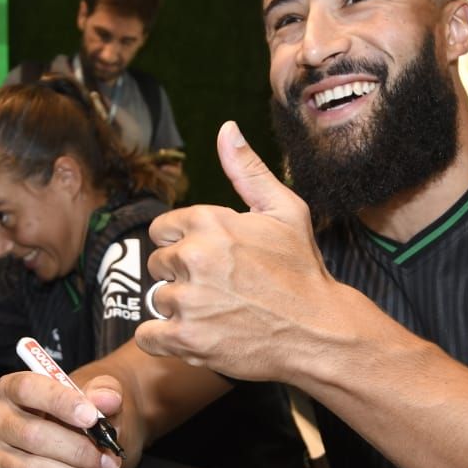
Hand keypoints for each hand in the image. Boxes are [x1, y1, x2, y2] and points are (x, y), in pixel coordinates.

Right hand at [0, 371, 123, 467]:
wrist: (68, 451)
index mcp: (12, 389)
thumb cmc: (79, 419)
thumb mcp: (95, 400)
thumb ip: (104, 393)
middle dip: (79, 451)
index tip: (92, 417)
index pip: (27, 389)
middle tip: (111, 461)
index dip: (60, 402)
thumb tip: (108, 399)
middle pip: (32, 436)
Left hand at [135, 121, 358, 381]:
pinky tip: (192, 335)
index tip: (211, 259)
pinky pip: (148, 335)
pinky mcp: (186, 339)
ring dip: (180, 309)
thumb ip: (247, 169)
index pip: (162, 229)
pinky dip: (162, 338)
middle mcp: (194, 257)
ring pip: (158, 299)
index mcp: (209, 222)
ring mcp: (189, 300)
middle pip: (157, 264)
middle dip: (182, 275)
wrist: (319, 331)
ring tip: (217, 312)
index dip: (185, 244)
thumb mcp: (285, 210)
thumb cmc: (302, 270)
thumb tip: (226, 129)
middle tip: (218, 288)